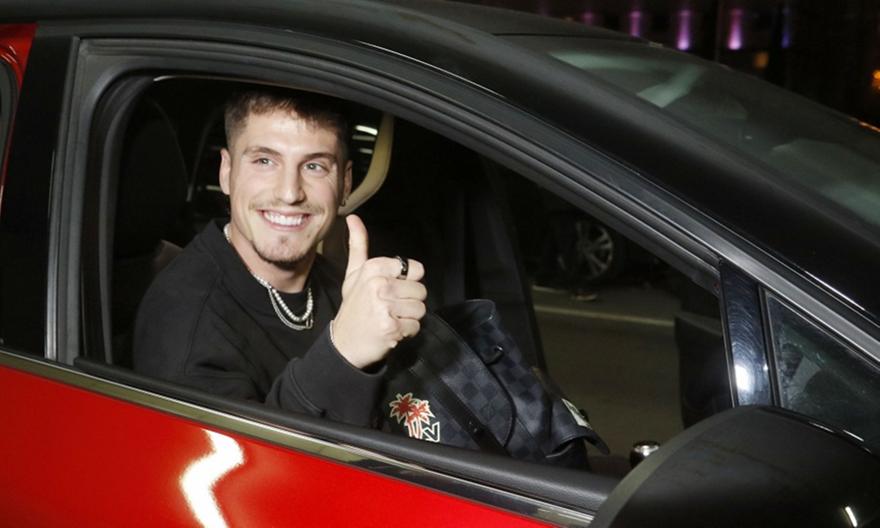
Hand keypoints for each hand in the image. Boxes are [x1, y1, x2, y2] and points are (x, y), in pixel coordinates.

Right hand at [331, 214, 426, 368]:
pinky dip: (407, 333)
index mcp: (374, 267)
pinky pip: (415, 326)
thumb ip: (358, 245)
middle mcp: (379, 284)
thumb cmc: (354, 307)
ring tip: (391, 319)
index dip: (408, 282)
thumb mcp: (353, 274)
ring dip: (409, 318)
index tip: (391, 290)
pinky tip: (391, 331)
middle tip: (390, 308)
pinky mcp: (390, 327)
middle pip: (421, 290)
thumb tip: (353, 218)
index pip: (416, 270)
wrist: (344, 343)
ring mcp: (384, 306)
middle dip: (410, 302)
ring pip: (420, 309)